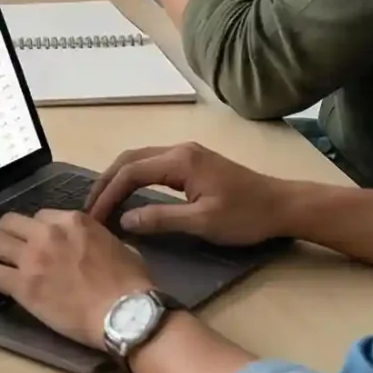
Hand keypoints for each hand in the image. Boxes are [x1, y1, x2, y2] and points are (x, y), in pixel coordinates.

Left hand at [0, 209, 156, 348]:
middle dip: (5, 234)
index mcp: (72, 221)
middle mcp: (48, 233)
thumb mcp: (119, 247)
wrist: (126, 313)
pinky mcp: (23, 286)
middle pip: (9, 222)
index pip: (40, 216)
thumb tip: (97, 246)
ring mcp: (32, 259)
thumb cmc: (131, 284)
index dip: (34, 230)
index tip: (33, 243)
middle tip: (3, 249)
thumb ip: (100, 239)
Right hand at [87, 141, 294, 247]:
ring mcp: (187, 154)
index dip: (107, 194)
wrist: (282, 206)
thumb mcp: (202, 222)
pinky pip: (152, 165)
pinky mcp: (193, 162)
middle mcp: (179, 150)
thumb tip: (124, 220)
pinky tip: (128, 195)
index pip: (130, 172)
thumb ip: (161, 219)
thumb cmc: (245, 216)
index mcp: (180, 161)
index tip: (93, 218)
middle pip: (130, 159)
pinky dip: (134, 178)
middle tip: (90, 209)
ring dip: (119, 179)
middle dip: (106, 183)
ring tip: (103, 203)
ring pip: (140, 160)